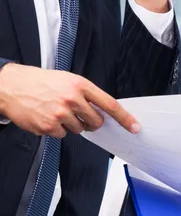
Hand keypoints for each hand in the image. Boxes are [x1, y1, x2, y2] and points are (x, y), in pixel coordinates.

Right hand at [0, 63, 139, 137]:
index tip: (134, 126)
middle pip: (96, 121)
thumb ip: (85, 94)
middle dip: (91, 122)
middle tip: (78, 114)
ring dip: (71, 124)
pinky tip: (47, 117)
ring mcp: (60, 114)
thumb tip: (102, 111)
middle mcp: (72, 99)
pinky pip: (62, 135)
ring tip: (56, 110)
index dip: (124, 118)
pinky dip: (56, 129)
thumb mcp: (67, 80)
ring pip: (79, 129)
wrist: (12, 86)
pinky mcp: (49, 126)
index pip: (109, 104)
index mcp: (80, 85)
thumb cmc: (41, 82)